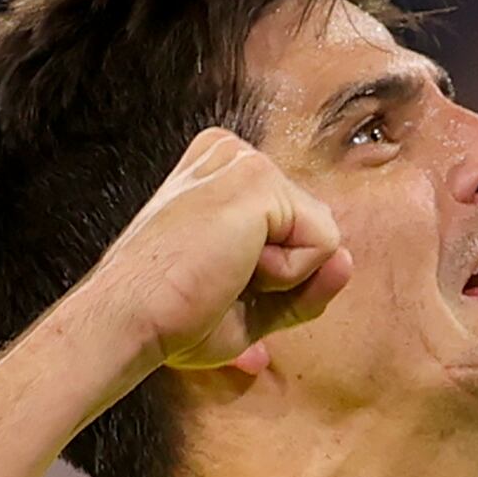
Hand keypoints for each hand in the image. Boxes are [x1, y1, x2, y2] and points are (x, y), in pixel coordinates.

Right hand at [71, 127, 351, 373]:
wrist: (128, 322)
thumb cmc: (174, 316)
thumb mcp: (252, 304)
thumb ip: (304, 284)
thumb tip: (348, 261)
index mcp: (219, 172)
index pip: (294, 230)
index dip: (271, 277)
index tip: (211, 280)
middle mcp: (231, 154)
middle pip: (313, 230)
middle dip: (282, 277)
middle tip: (216, 283)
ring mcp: (244, 161)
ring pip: (322, 237)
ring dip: (283, 277)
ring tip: (222, 273)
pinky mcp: (258, 180)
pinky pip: (325, 245)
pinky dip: (288, 275)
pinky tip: (233, 268)